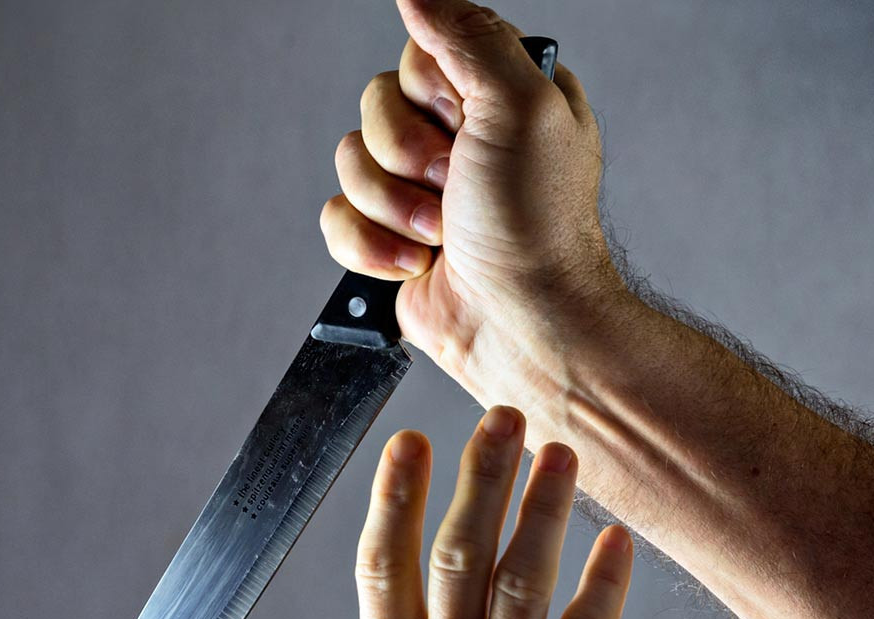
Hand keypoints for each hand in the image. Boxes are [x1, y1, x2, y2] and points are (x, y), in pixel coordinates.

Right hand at [321, 0, 633, 404]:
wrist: (521, 327)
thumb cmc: (537, 229)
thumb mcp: (522, 106)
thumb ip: (470, 36)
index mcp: (501, 94)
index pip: (424, 49)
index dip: (431, 90)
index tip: (464, 123)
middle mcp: (462, 136)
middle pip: (376, 103)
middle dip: (409, 155)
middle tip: (456, 186)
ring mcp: (422, 189)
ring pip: (349, 160)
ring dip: (392, 206)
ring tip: (441, 234)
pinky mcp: (390, 238)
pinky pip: (336, 217)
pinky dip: (370, 246)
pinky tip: (415, 263)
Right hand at [356, 407, 633, 618]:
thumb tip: (422, 557)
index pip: (381, 568)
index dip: (393, 498)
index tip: (409, 439)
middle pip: (457, 556)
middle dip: (480, 478)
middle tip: (501, 415)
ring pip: (523, 582)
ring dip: (543, 510)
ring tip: (560, 451)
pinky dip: (604, 583)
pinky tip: (617, 539)